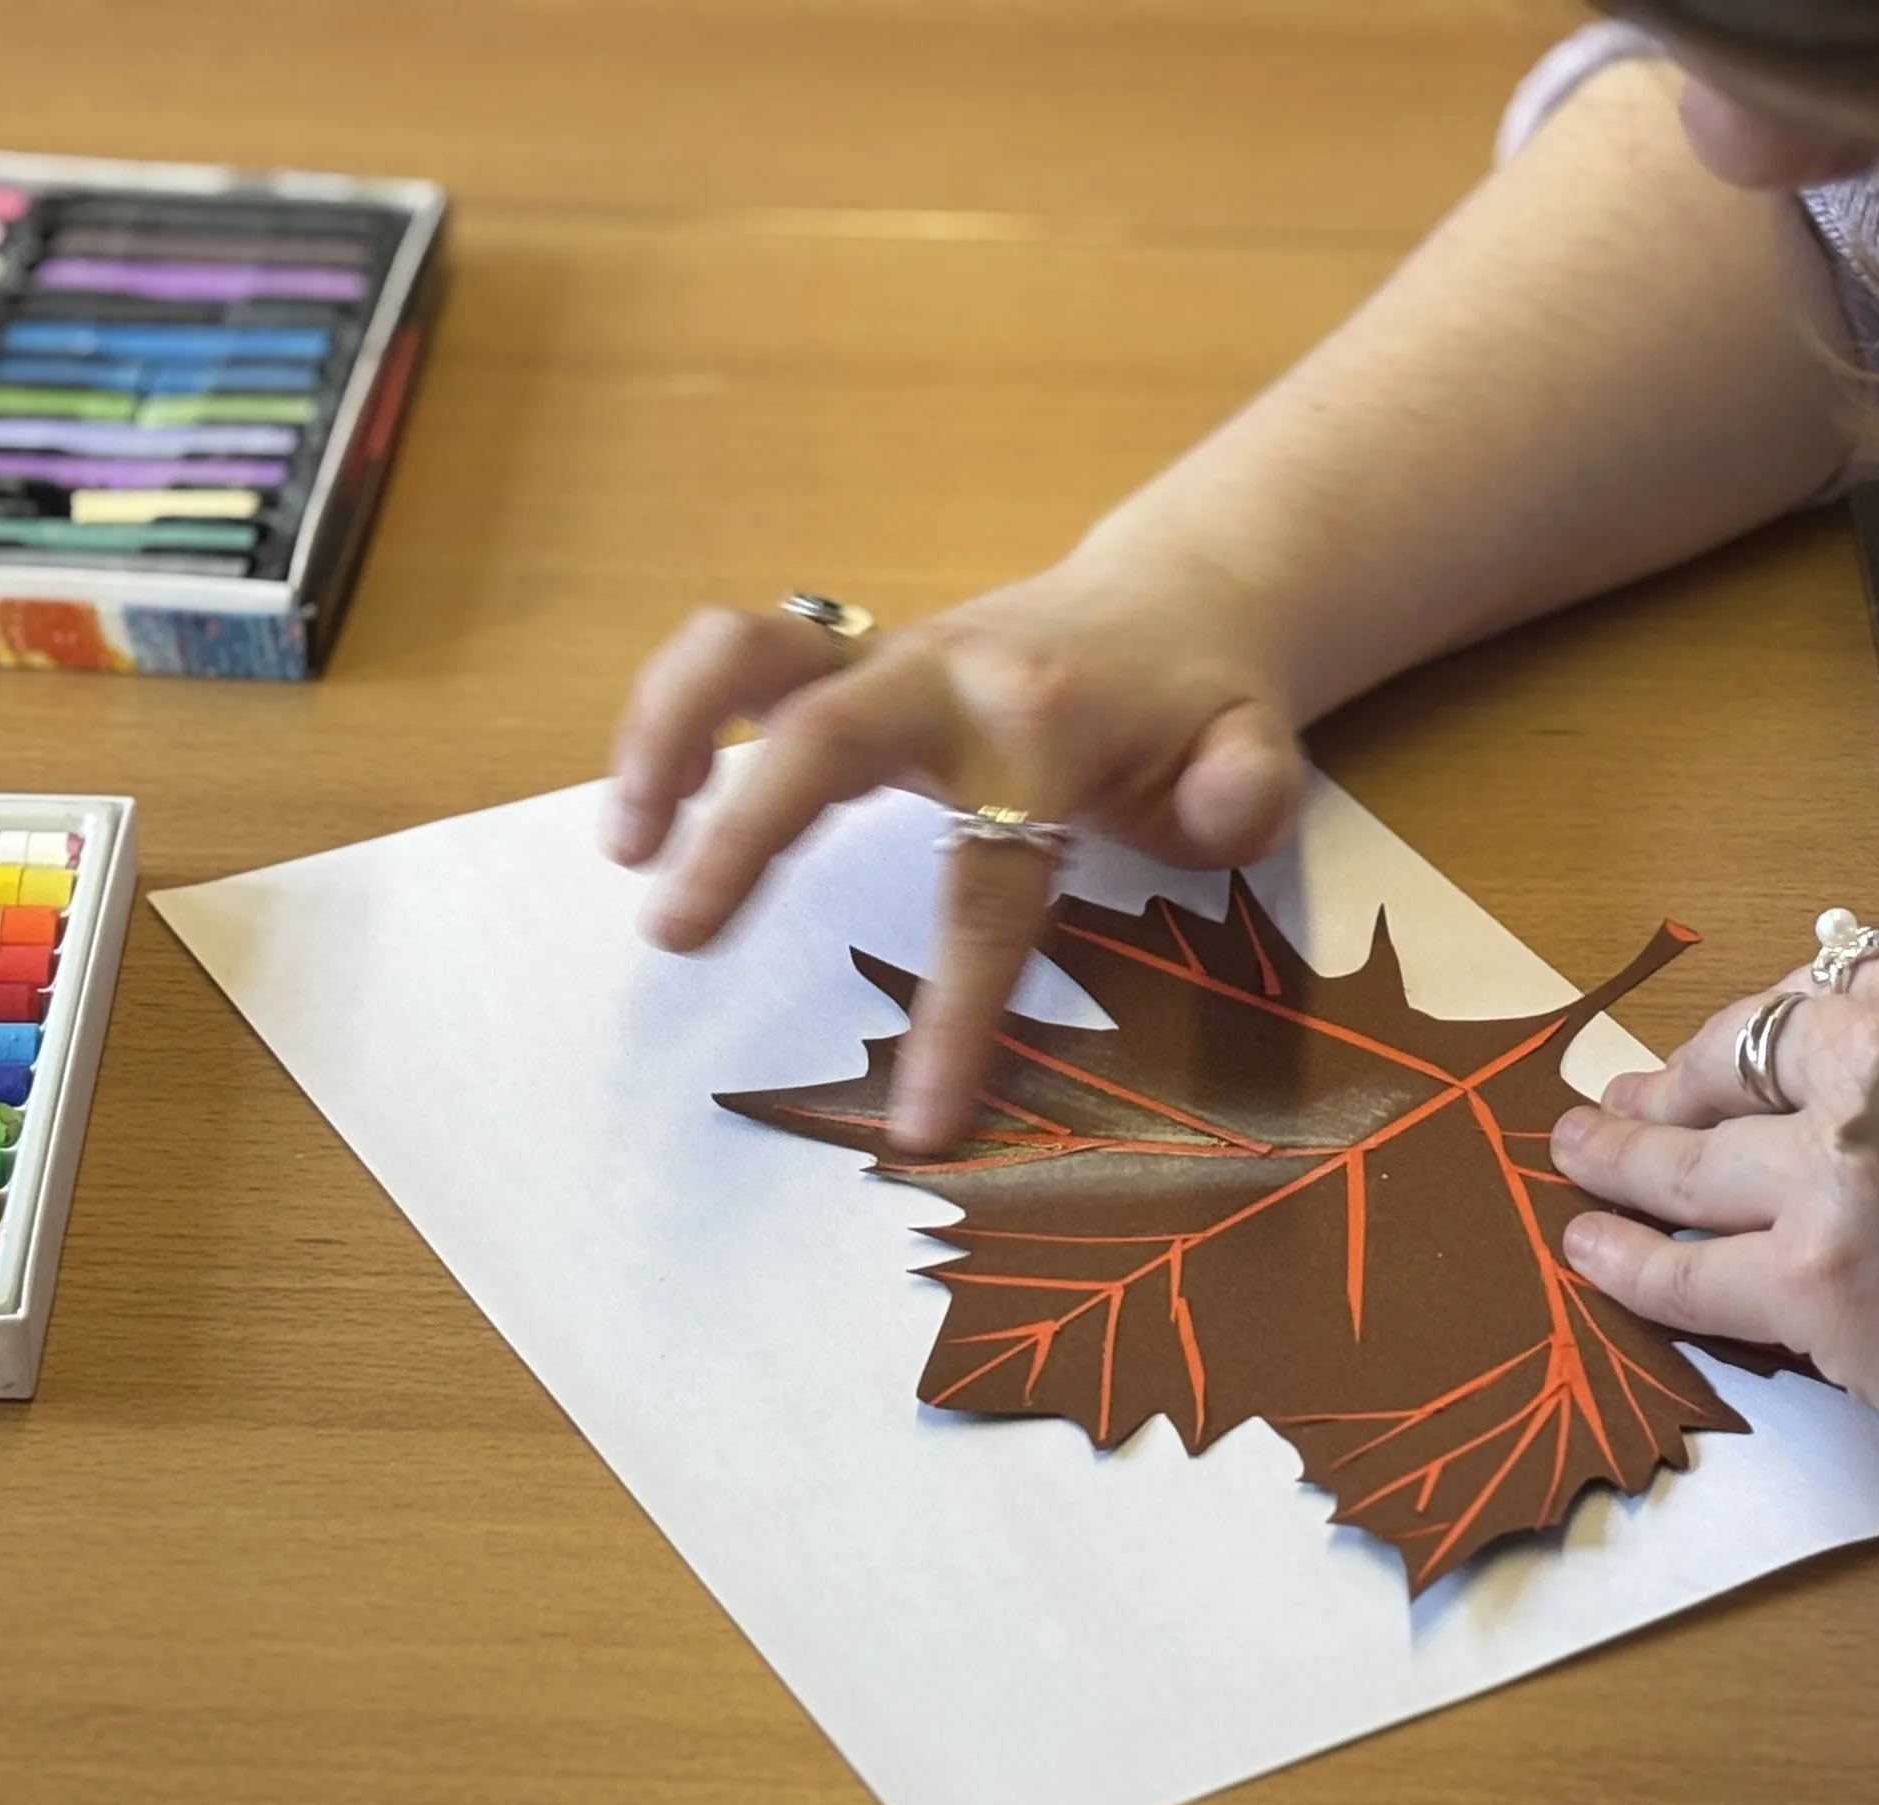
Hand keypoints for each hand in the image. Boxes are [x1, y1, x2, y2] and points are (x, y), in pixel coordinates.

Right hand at [604, 561, 1305, 1153]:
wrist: (1170, 606)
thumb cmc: (1199, 711)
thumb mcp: (1254, 751)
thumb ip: (1245, 791)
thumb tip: (1222, 815)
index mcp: (1049, 722)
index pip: (990, 876)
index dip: (956, 1004)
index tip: (915, 1123)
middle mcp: (948, 673)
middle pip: (826, 736)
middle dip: (745, 833)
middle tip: (677, 938)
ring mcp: (886, 653)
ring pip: (749, 651)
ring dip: (666, 734)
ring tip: (625, 848)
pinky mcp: (844, 656)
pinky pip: (737, 659)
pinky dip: (673, 717)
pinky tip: (651, 811)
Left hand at [1548, 943, 1878, 1529]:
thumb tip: (1789, 1041)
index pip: (1810, 998)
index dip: (1749, 1033)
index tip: (1716, 1054)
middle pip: (1735, 1066)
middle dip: (1669, 1084)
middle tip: (1622, 1098)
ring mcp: (1842, 1176)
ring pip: (1690, 1162)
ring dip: (1618, 1156)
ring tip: (1578, 1154)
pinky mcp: (1814, 1280)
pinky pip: (1685, 1266)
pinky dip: (1623, 1259)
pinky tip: (1585, 1250)